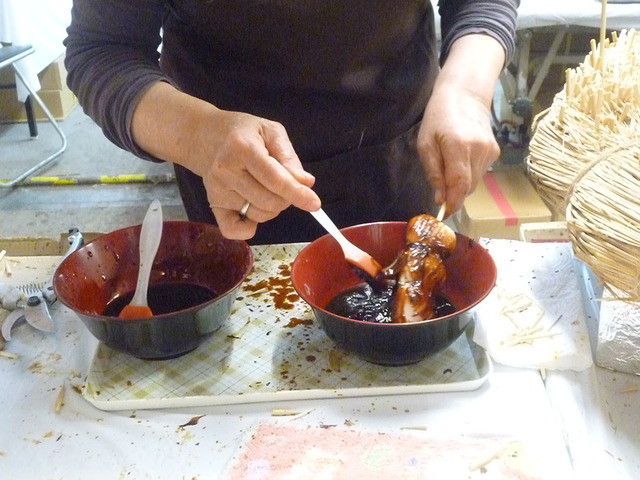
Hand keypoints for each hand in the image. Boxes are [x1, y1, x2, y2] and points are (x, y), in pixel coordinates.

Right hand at [198, 110, 320, 238]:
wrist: (204, 136)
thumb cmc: (243, 132)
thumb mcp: (271, 132)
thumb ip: (289, 157)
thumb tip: (306, 183)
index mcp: (243, 148)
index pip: (275, 179)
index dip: (297, 193)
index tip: (314, 203)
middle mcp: (226, 171)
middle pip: (269, 201)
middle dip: (286, 198)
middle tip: (284, 185)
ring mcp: (217, 190)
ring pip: (258, 215)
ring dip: (271, 208)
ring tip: (265, 189)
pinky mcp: (212, 205)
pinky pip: (234, 230)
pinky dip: (249, 228)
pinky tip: (252, 210)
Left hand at [416, 34, 504, 217]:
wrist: (465, 95)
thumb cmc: (438, 118)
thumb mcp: (425, 144)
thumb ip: (433, 172)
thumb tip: (440, 198)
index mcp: (458, 146)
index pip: (460, 184)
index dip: (453, 203)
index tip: (444, 214)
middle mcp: (478, 150)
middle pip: (467, 187)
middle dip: (453, 195)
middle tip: (440, 191)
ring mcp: (490, 151)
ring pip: (474, 182)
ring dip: (460, 184)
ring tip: (449, 166)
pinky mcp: (495, 152)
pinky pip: (479, 173)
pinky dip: (468, 174)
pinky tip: (461, 159)